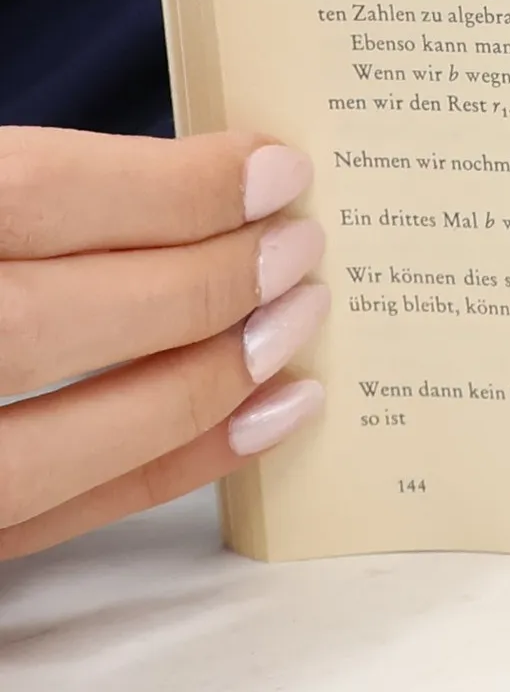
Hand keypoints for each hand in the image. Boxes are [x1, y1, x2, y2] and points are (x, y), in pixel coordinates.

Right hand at [0, 128, 326, 560]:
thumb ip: (19, 187)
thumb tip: (195, 177)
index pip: (29, 195)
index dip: (164, 185)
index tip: (272, 168)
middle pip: (43, 321)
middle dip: (196, 283)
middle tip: (301, 245)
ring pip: (44, 446)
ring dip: (196, 386)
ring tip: (296, 327)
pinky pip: (43, 522)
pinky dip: (162, 469)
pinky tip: (257, 417)